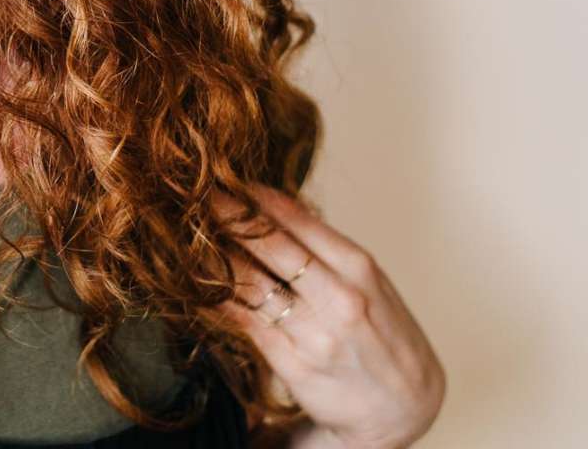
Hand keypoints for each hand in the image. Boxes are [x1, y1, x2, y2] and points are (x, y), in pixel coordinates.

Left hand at [212, 184, 445, 448]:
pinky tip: (191, 282)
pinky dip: (214, 299)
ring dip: (212, 257)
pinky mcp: (292, 365)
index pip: (294, 219)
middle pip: (269, 246)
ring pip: (250, 284)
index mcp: (357, 266)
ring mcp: (313, 334)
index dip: (250, 198)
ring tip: (182, 234)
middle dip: (225, 217)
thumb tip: (268, 202)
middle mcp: (338, 298)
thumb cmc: (383, 333)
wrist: (405, 407)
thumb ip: (322, 246)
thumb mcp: (368, 280)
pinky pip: (243, 323)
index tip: (220, 180)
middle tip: (191, 196)